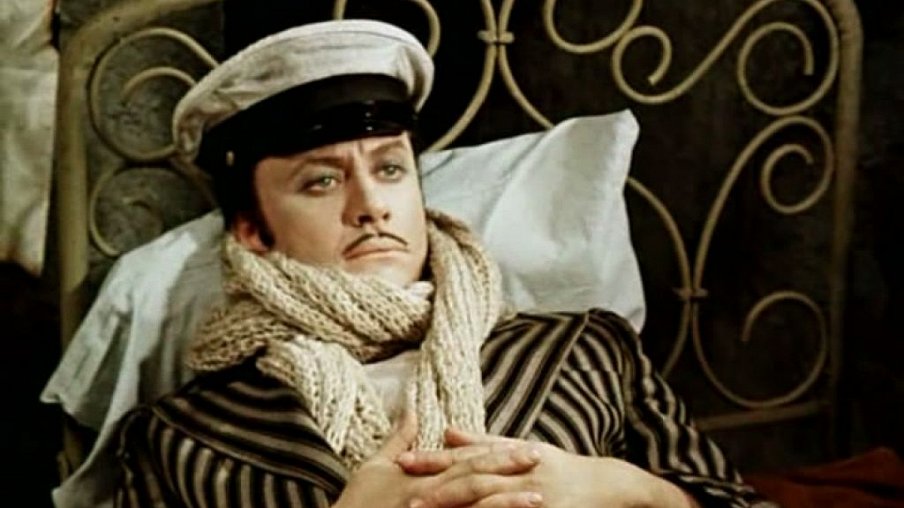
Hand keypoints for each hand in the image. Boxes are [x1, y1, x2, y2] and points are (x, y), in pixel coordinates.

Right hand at [333, 412, 543, 507]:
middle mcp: (429, 495)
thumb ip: (398, 439)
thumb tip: (412, 409)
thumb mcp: (373, 466)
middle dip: (509, 469)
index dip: (498, 452)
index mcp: (422, 476)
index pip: (466, 460)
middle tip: (540, 459)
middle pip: (476, 479)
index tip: (527, 447)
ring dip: (507, 503)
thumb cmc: (356, 502)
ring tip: (539, 499)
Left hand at [397, 429, 699, 507]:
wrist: (610, 485)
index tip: (402, 461)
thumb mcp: (523, 448)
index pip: (464, 458)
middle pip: (473, 481)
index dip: (433, 459)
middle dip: (440, 489)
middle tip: (408, 498)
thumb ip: (482, 442)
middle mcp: (519, 473)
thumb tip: (445, 431)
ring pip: (491, 503)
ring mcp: (534, 496)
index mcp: (511, 455)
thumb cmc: (563, 468)